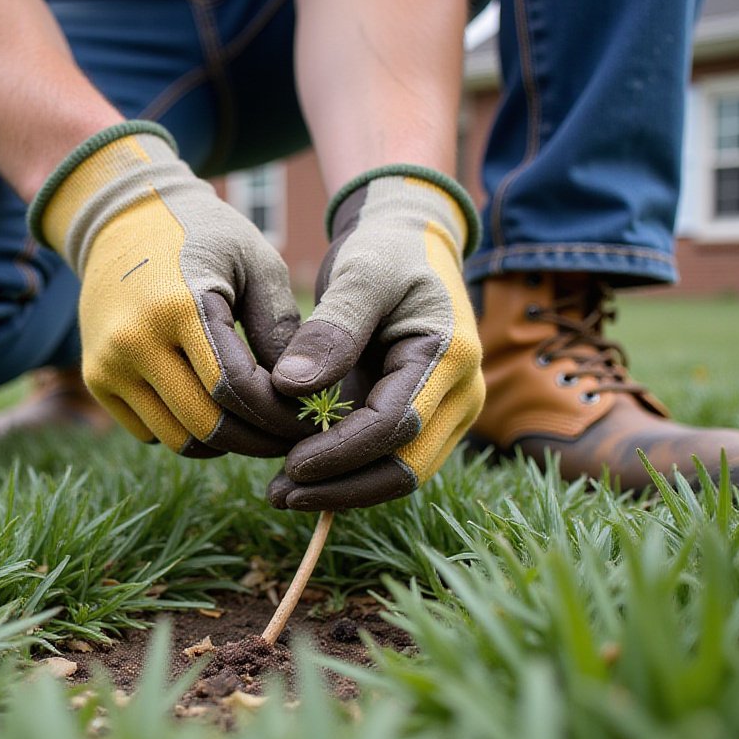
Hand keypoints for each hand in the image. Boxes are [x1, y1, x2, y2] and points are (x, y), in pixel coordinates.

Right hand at [31, 123, 310, 457]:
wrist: (124, 218)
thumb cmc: (205, 236)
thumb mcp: (256, 261)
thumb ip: (280, 326)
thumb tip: (296, 392)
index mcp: (179, 306)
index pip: (233, 387)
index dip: (276, 412)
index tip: (306, 415)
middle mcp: (134, 340)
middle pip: (205, 424)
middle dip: (256, 439)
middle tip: (288, 435)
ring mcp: (108, 363)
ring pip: (177, 438)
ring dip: (223, 443)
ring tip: (256, 425)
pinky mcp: (96, 378)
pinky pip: (149, 432)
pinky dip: (186, 431)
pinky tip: (213, 409)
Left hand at [268, 168, 483, 508]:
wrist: (410, 244)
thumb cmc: (385, 252)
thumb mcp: (360, 275)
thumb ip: (331, 329)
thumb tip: (291, 385)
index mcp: (449, 356)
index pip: (396, 426)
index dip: (342, 452)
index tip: (290, 463)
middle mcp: (460, 392)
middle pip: (405, 466)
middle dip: (342, 488)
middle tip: (278, 493)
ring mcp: (447, 410)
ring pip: (400, 473)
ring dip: (342, 490)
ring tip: (280, 492)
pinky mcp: (424, 416)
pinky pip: (390, 459)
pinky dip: (348, 473)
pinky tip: (299, 477)